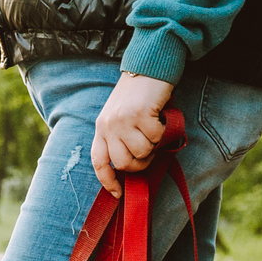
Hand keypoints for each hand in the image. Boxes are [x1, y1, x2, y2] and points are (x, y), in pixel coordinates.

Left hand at [91, 73, 174, 193]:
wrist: (148, 67)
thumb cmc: (138, 96)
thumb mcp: (120, 117)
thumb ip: (121, 138)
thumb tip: (133, 165)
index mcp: (100, 128)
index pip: (99, 162)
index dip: (108, 181)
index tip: (118, 193)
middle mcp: (108, 126)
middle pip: (124, 164)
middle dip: (141, 163)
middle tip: (150, 149)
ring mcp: (122, 120)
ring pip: (142, 153)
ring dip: (153, 146)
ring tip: (154, 130)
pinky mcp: (139, 114)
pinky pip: (155, 138)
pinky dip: (162, 131)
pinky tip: (159, 118)